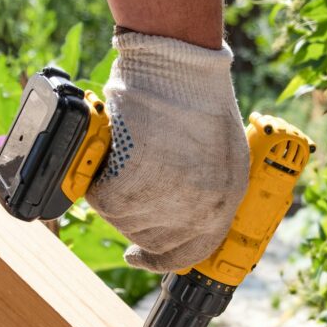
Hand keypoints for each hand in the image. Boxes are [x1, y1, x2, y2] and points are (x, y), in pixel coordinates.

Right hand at [86, 31, 249, 272]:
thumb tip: (183, 215)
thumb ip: (210, 191)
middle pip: (152, 239)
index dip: (161, 259)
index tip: (140, 256)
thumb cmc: (201, 100)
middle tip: (130, 191)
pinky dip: (100, 182)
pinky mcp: (127, 190)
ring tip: (128, 160)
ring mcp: (162, 204)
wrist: (177, 67)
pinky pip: (104, 202)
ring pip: (125, 222)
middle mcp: (196, 212)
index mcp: (224, 204)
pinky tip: (112, 158)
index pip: (189, 253)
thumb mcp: (225, 154)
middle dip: (138, 219)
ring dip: (119, 197)